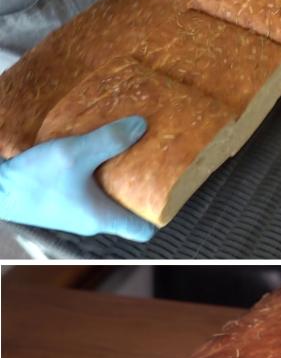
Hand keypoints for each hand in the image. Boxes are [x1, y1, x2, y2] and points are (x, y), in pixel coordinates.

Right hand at [0, 116, 155, 240]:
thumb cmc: (33, 178)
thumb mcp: (75, 153)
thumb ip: (109, 140)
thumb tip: (143, 125)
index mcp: (103, 219)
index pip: (144, 231)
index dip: (161, 214)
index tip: (169, 191)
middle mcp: (91, 222)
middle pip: (129, 213)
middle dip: (142, 192)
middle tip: (151, 165)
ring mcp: (74, 214)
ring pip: (108, 202)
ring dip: (118, 182)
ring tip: (126, 154)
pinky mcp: (59, 203)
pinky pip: (88, 194)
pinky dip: (96, 178)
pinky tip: (94, 154)